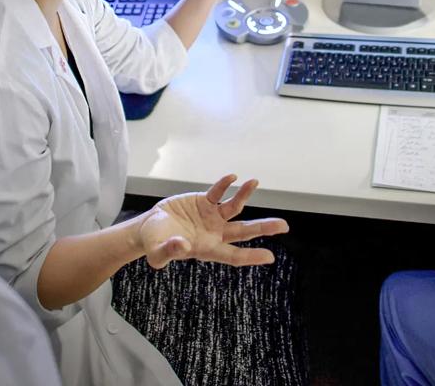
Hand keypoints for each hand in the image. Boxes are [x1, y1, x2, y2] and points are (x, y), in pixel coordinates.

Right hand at [137, 175, 289, 269]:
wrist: (149, 228)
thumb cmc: (155, 244)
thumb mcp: (157, 253)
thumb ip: (169, 252)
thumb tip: (182, 246)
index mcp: (208, 249)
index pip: (234, 255)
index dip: (252, 256)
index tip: (270, 257)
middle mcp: (215, 233)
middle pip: (244, 231)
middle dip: (264, 228)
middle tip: (284, 226)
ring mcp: (212, 216)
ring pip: (234, 207)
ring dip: (244, 195)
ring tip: (253, 182)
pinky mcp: (205, 202)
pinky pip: (218, 192)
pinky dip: (224, 184)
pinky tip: (232, 177)